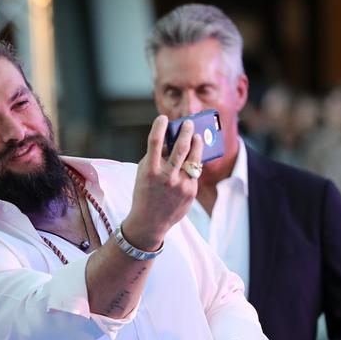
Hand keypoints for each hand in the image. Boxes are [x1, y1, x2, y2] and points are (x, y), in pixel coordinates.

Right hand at [123, 115, 203, 249]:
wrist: (149, 222)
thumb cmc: (144, 194)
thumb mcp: (143, 175)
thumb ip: (156, 158)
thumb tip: (170, 140)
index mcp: (149, 171)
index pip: (155, 143)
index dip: (159, 127)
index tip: (162, 117)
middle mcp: (166, 177)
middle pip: (181, 147)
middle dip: (186, 132)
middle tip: (188, 123)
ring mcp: (180, 184)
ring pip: (194, 158)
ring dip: (196, 143)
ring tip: (197, 136)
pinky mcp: (190, 191)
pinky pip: (195, 172)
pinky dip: (193, 164)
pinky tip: (192, 160)